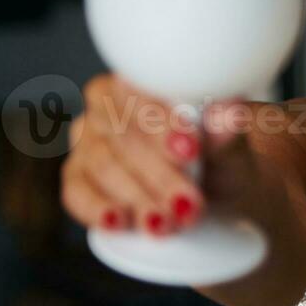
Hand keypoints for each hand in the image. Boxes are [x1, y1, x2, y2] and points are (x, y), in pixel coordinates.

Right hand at [60, 74, 258, 235]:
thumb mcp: (227, 148)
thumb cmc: (215, 160)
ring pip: (102, 165)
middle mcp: (105, 109)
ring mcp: (86, 144)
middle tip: (189, 203)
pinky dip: (97, 208)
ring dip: (136, 196)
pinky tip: (117, 221)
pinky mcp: (76, 180)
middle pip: (123, 136)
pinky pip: (76, 192)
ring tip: (167, 222)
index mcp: (139, 83)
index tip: (192, 152)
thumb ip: (225, 132)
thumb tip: (229, 114)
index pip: (140, 93)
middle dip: (158, 174)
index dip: (164, 124)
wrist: (209, 194)